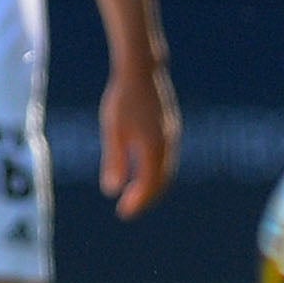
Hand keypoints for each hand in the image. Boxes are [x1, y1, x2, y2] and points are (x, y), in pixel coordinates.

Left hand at [101, 65, 179, 218]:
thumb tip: (111, 190)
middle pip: (161, 181)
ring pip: (166, 170)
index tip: (124, 213)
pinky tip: (143, 170)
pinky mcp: (170, 128)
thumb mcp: (113, 132)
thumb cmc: (123, 99)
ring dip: (153, 186)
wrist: (142, 70)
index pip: (148, 185)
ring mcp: (172, 136)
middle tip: (129, 209)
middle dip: (146, 198)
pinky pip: (166, 158)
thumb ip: (114, 161)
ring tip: (136, 194)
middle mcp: (168, 146)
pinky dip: (157, 171)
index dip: (137, 202)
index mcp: (154, 149)